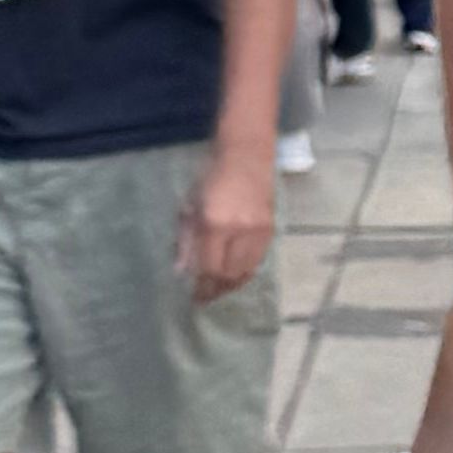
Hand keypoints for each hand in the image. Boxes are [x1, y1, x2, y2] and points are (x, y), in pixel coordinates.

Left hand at [181, 150, 277, 299]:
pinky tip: (235, 272)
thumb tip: (182, 272)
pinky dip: (245, 271)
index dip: (202, 286)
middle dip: (217, 289)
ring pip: (246, 271)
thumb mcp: (190, 205)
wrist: (246, 155)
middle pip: (229, 274)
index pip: (209, 267)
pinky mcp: (270, 229)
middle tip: (206, 296)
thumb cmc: (210, 176)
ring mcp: (258, 231)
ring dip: (232, 283)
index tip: (194, 298)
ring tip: (220, 288)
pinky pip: (257, 260)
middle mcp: (239, 231)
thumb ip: (186, 240)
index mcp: (214, 224)